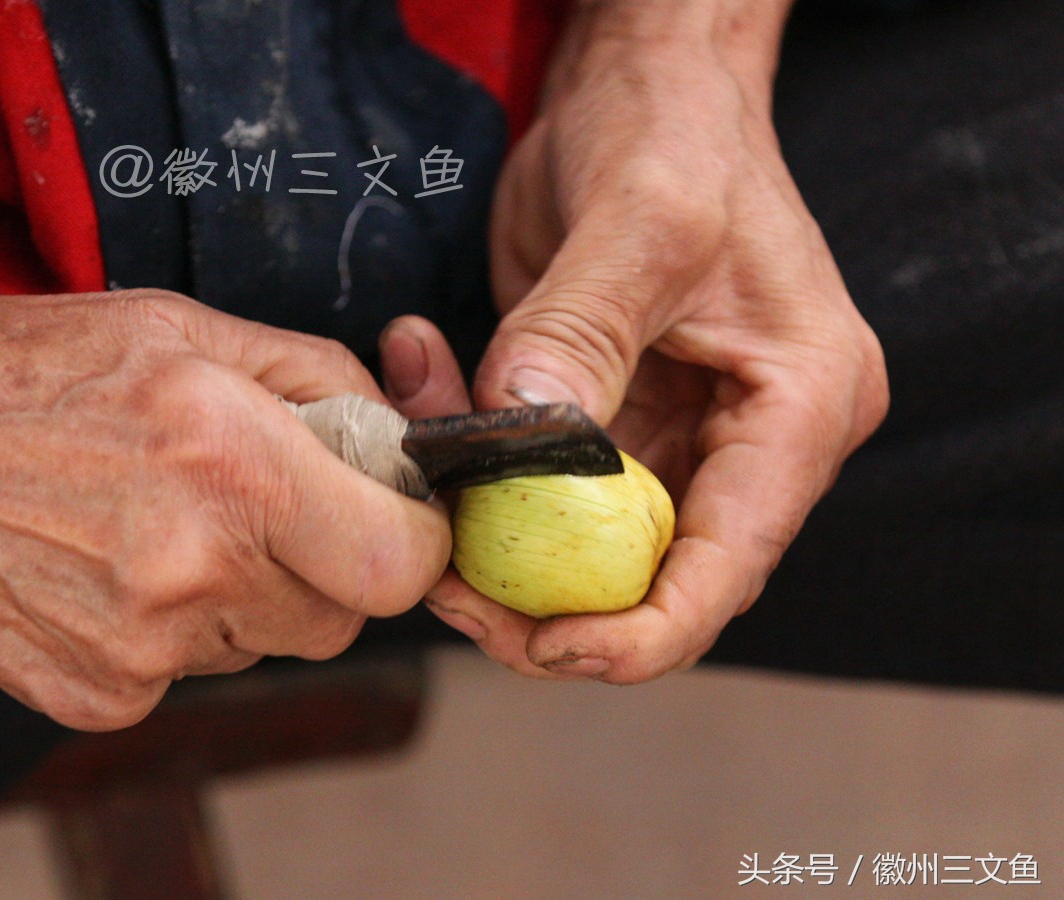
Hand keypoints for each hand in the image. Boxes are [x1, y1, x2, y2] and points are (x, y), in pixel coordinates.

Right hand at [0, 254, 448, 728]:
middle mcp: (195, 569)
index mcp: (230, 459)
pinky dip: (178, 628)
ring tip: (157, 521)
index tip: (389, 509)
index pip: (403, 559)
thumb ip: (313, 379)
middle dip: (329, 560)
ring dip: (248, 591)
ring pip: (269, 642)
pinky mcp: (99, 698)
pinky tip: (105, 566)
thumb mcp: (172, 326)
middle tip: (263, 503)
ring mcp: (144, 651)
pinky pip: (193, 673)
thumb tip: (393, 434)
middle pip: (346, 613)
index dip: (412, 535)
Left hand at [381, 1, 887, 682]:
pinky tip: (427, 392)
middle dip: (545, 599)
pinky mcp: (611, 412)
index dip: (639, 634)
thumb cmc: (676, 130)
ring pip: (580, 538)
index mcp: (797, 409)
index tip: (543, 646)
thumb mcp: (640, 222)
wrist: (643, 85)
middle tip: (447, 582)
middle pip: (650, 576)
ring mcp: (676, 431)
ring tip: (422, 464)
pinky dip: (476, 461)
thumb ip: (580, 336)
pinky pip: (537, 476)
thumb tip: (525, 439)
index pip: (728, 566)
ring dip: (492, 527)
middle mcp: (747, 439)